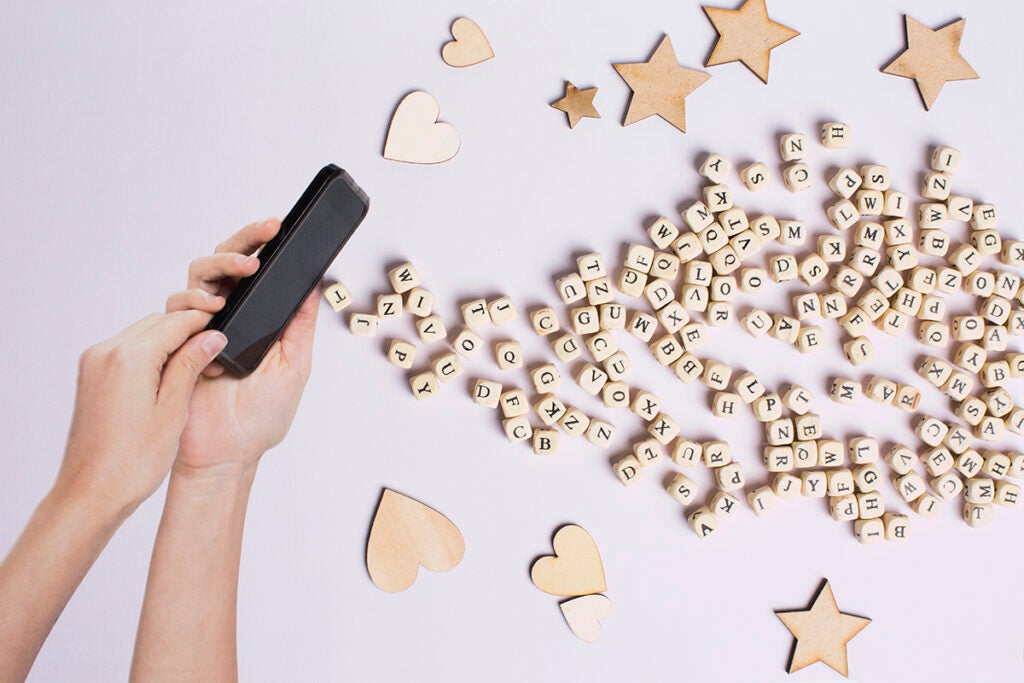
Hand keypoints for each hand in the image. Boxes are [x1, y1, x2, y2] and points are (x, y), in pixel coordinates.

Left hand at [55, 310, 226, 517]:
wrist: (90, 492)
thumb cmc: (132, 462)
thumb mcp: (173, 410)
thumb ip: (191, 366)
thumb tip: (212, 337)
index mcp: (128, 358)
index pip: (174, 323)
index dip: (204, 322)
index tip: (225, 326)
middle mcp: (105, 353)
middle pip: (156, 323)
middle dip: (186, 330)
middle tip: (214, 350)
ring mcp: (93, 364)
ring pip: (141, 334)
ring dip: (168, 342)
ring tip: (195, 366)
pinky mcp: (90, 376)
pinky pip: (125, 351)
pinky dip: (149, 354)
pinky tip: (168, 376)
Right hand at [167, 218, 319, 476]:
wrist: (227, 454)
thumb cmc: (261, 418)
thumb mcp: (294, 367)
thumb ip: (299, 325)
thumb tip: (314, 285)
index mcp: (256, 318)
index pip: (256, 272)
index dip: (263, 245)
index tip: (281, 227)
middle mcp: (227, 317)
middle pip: (224, 263)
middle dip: (244, 240)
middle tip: (267, 229)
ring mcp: (199, 327)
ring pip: (197, 278)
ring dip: (220, 267)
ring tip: (245, 272)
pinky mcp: (176, 341)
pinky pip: (176, 311)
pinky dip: (193, 304)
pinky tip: (212, 310)